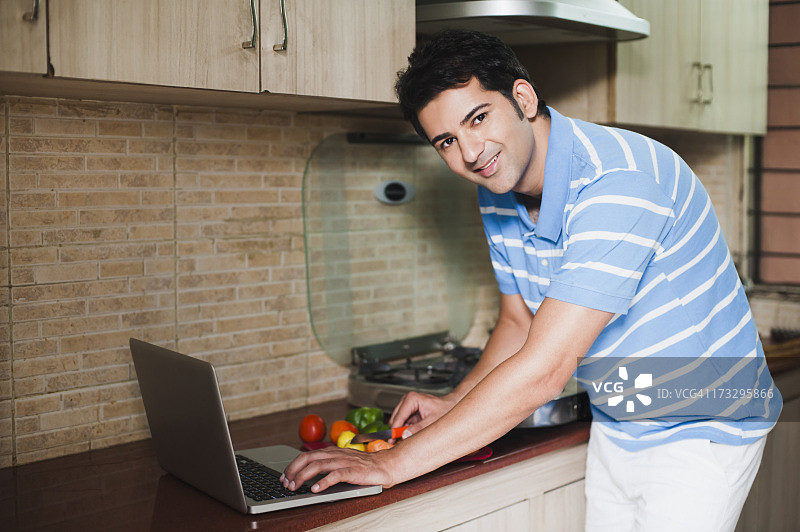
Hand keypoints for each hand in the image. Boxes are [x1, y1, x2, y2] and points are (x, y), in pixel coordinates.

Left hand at [281, 446, 397, 492]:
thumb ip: (328, 466)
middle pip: (308, 458)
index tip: (284, 476)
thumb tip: (309, 476)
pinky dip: (323, 482)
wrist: (386, 465)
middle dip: (293, 470)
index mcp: (332, 452)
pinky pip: (335, 475)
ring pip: (318, 465)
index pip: (307, 455)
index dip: (293, 465)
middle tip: (286, 483)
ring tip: (296, 486)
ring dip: (303, 476)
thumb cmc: (364, 467)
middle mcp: (336, 454)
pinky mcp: (353, 470)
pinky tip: (315, 489)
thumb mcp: (342, 463)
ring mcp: (344, 461)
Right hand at [388, 391, 456, 437]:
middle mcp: (407, 400)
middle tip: (400, 442)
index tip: (391, 441)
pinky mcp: (409, 411)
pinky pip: (402, 422)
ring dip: (402, 430)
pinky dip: (405, 429)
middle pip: (395, 419)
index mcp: (412, 399)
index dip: (394, 430)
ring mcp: (407, 405)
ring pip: (397, 421)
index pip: (398, 417)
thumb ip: (418, 429)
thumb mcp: (433, 421)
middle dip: (397, 431)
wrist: (451, 405)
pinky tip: (413, 433)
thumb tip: (405, 436)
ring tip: (412, 436)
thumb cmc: (445, 409)